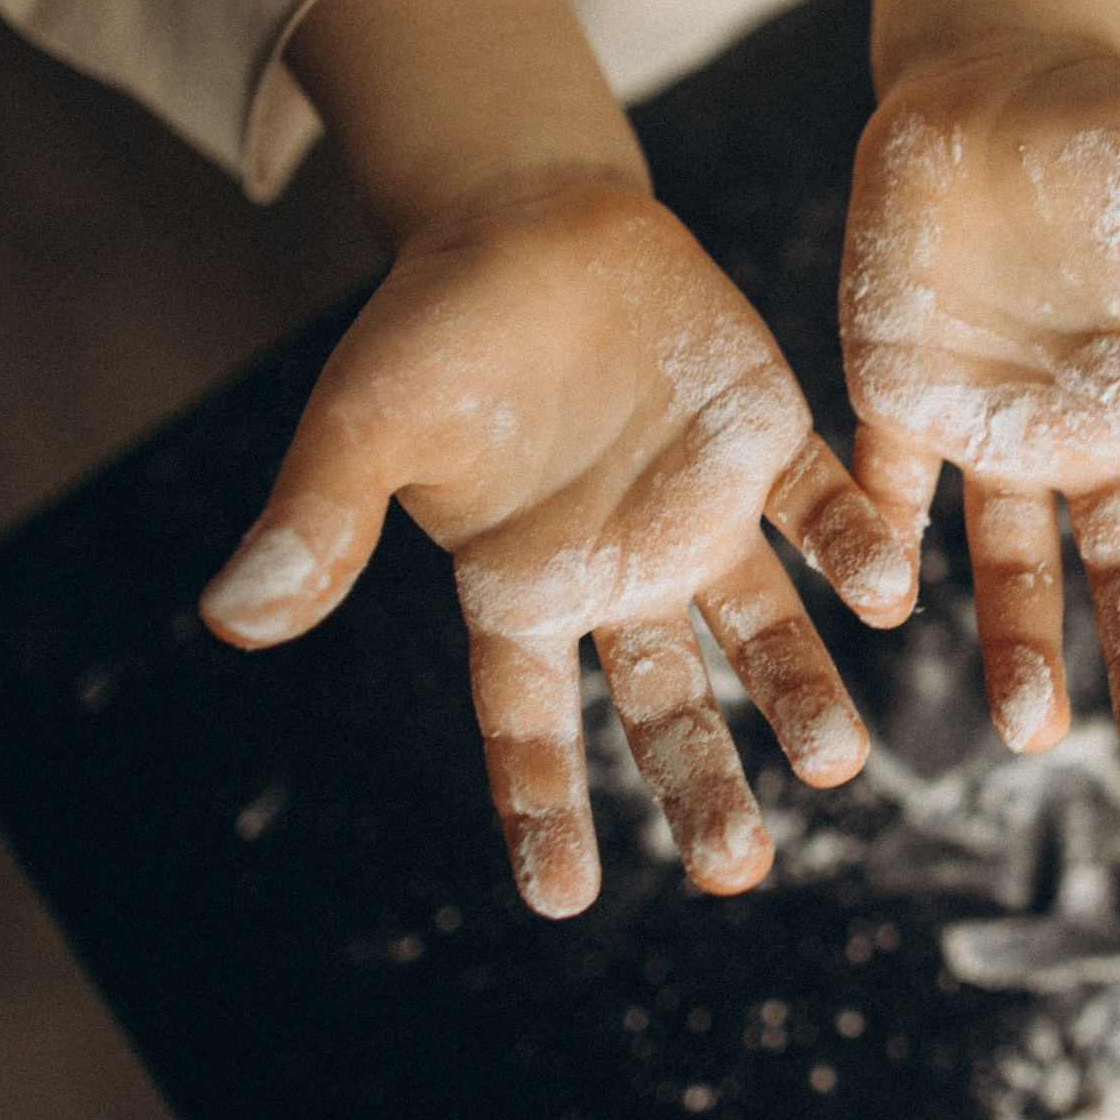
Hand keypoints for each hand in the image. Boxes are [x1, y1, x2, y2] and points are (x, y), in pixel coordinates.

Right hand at [199, 177, 914, 915]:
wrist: (527, 222)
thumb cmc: (430, 331)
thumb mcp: (363, 424)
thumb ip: (320, 522)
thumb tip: (231, 620)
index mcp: (519, 589)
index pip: (529, 721)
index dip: (543, 806)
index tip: (563, 897)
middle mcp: (620, 575)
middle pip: (664, 704)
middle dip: (699, 782)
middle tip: (736, 868)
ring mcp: (702, 516)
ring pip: (762, 629)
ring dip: (801, 689)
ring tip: (839, 759)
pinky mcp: (766, 445)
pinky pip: (818, 509)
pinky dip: (852, 545)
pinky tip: (889, 590)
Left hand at [841, 42, 1119, 767]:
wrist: (986, 91)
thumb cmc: (1118, 127)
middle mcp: (1094, 430)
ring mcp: (997, 425)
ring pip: (1016, 560)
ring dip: (1023, 645)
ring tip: (1029, 734)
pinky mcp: (903, 402)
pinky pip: (891, 490)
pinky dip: (887, 544)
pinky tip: (890, 606)